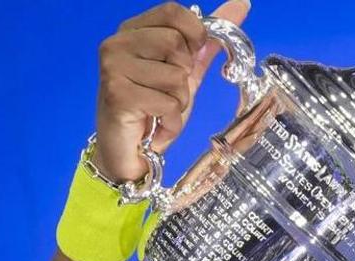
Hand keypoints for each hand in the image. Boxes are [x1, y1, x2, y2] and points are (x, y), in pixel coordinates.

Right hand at [93, 0, 249, 182]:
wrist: (130, 150)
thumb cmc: (154, 108)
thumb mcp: (187, 71)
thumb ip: (208, 41)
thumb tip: (241, 5)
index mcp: (133, 30)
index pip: (174, 12)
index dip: (194, 35)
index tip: (190, 58)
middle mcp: (117, 43)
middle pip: (176, 44)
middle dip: (185, 75)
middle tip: (168, 92)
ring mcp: (113, 67)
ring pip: (176, 77)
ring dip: (179, 101)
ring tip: (160, 110)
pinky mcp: (117, 94)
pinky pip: (169, 102)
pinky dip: (171, 120)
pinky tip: (156, 124)